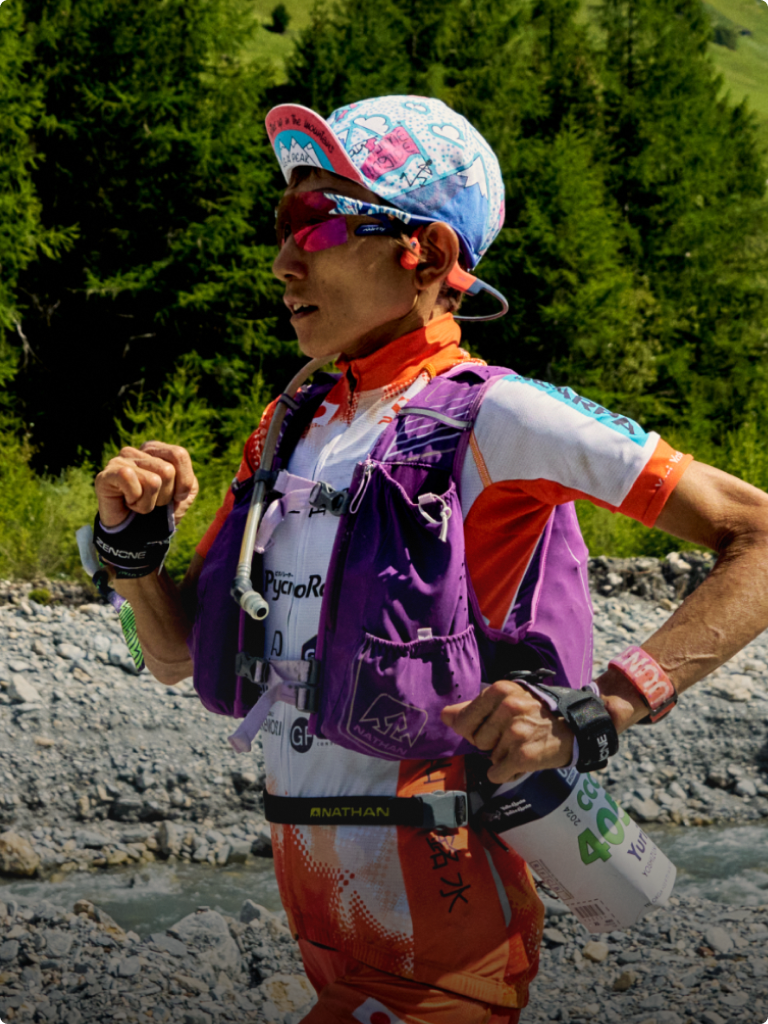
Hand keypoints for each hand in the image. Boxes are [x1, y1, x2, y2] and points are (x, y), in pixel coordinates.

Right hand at [95, 441, 198, 527]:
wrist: (135, 534)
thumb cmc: (159, 512)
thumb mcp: (183, 496)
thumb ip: (188, 479)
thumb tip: (171, 471)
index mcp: (157, 451)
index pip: (179, 454)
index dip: (183, 483)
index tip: (175, 497)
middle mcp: (137, 452)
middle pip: (167, 471)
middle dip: (165, 496)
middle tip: (151, 501)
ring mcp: (119, 461)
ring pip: (152, 480)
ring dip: (149, 502)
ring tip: (138, 503)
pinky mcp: (105, 475)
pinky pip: (128, 478)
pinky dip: (134, 500)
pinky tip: (127, 502)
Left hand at [441, 679, 574, 783]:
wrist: (574, 729)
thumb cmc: (535, 714)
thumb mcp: (506, 701)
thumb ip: (473, 708)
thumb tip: (444, 716)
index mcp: (499, 690)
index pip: (463, 721)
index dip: (474, 730)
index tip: (493, 727)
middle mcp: (508, 707)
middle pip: (476, 740)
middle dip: (491, 744)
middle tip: (514, 736)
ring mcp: (516, 731)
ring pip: (489, 758)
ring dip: (503, 758)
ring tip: (523, 746)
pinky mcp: (523, 755)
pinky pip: (497, 774)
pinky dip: (506, 773)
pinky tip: (523, 762)